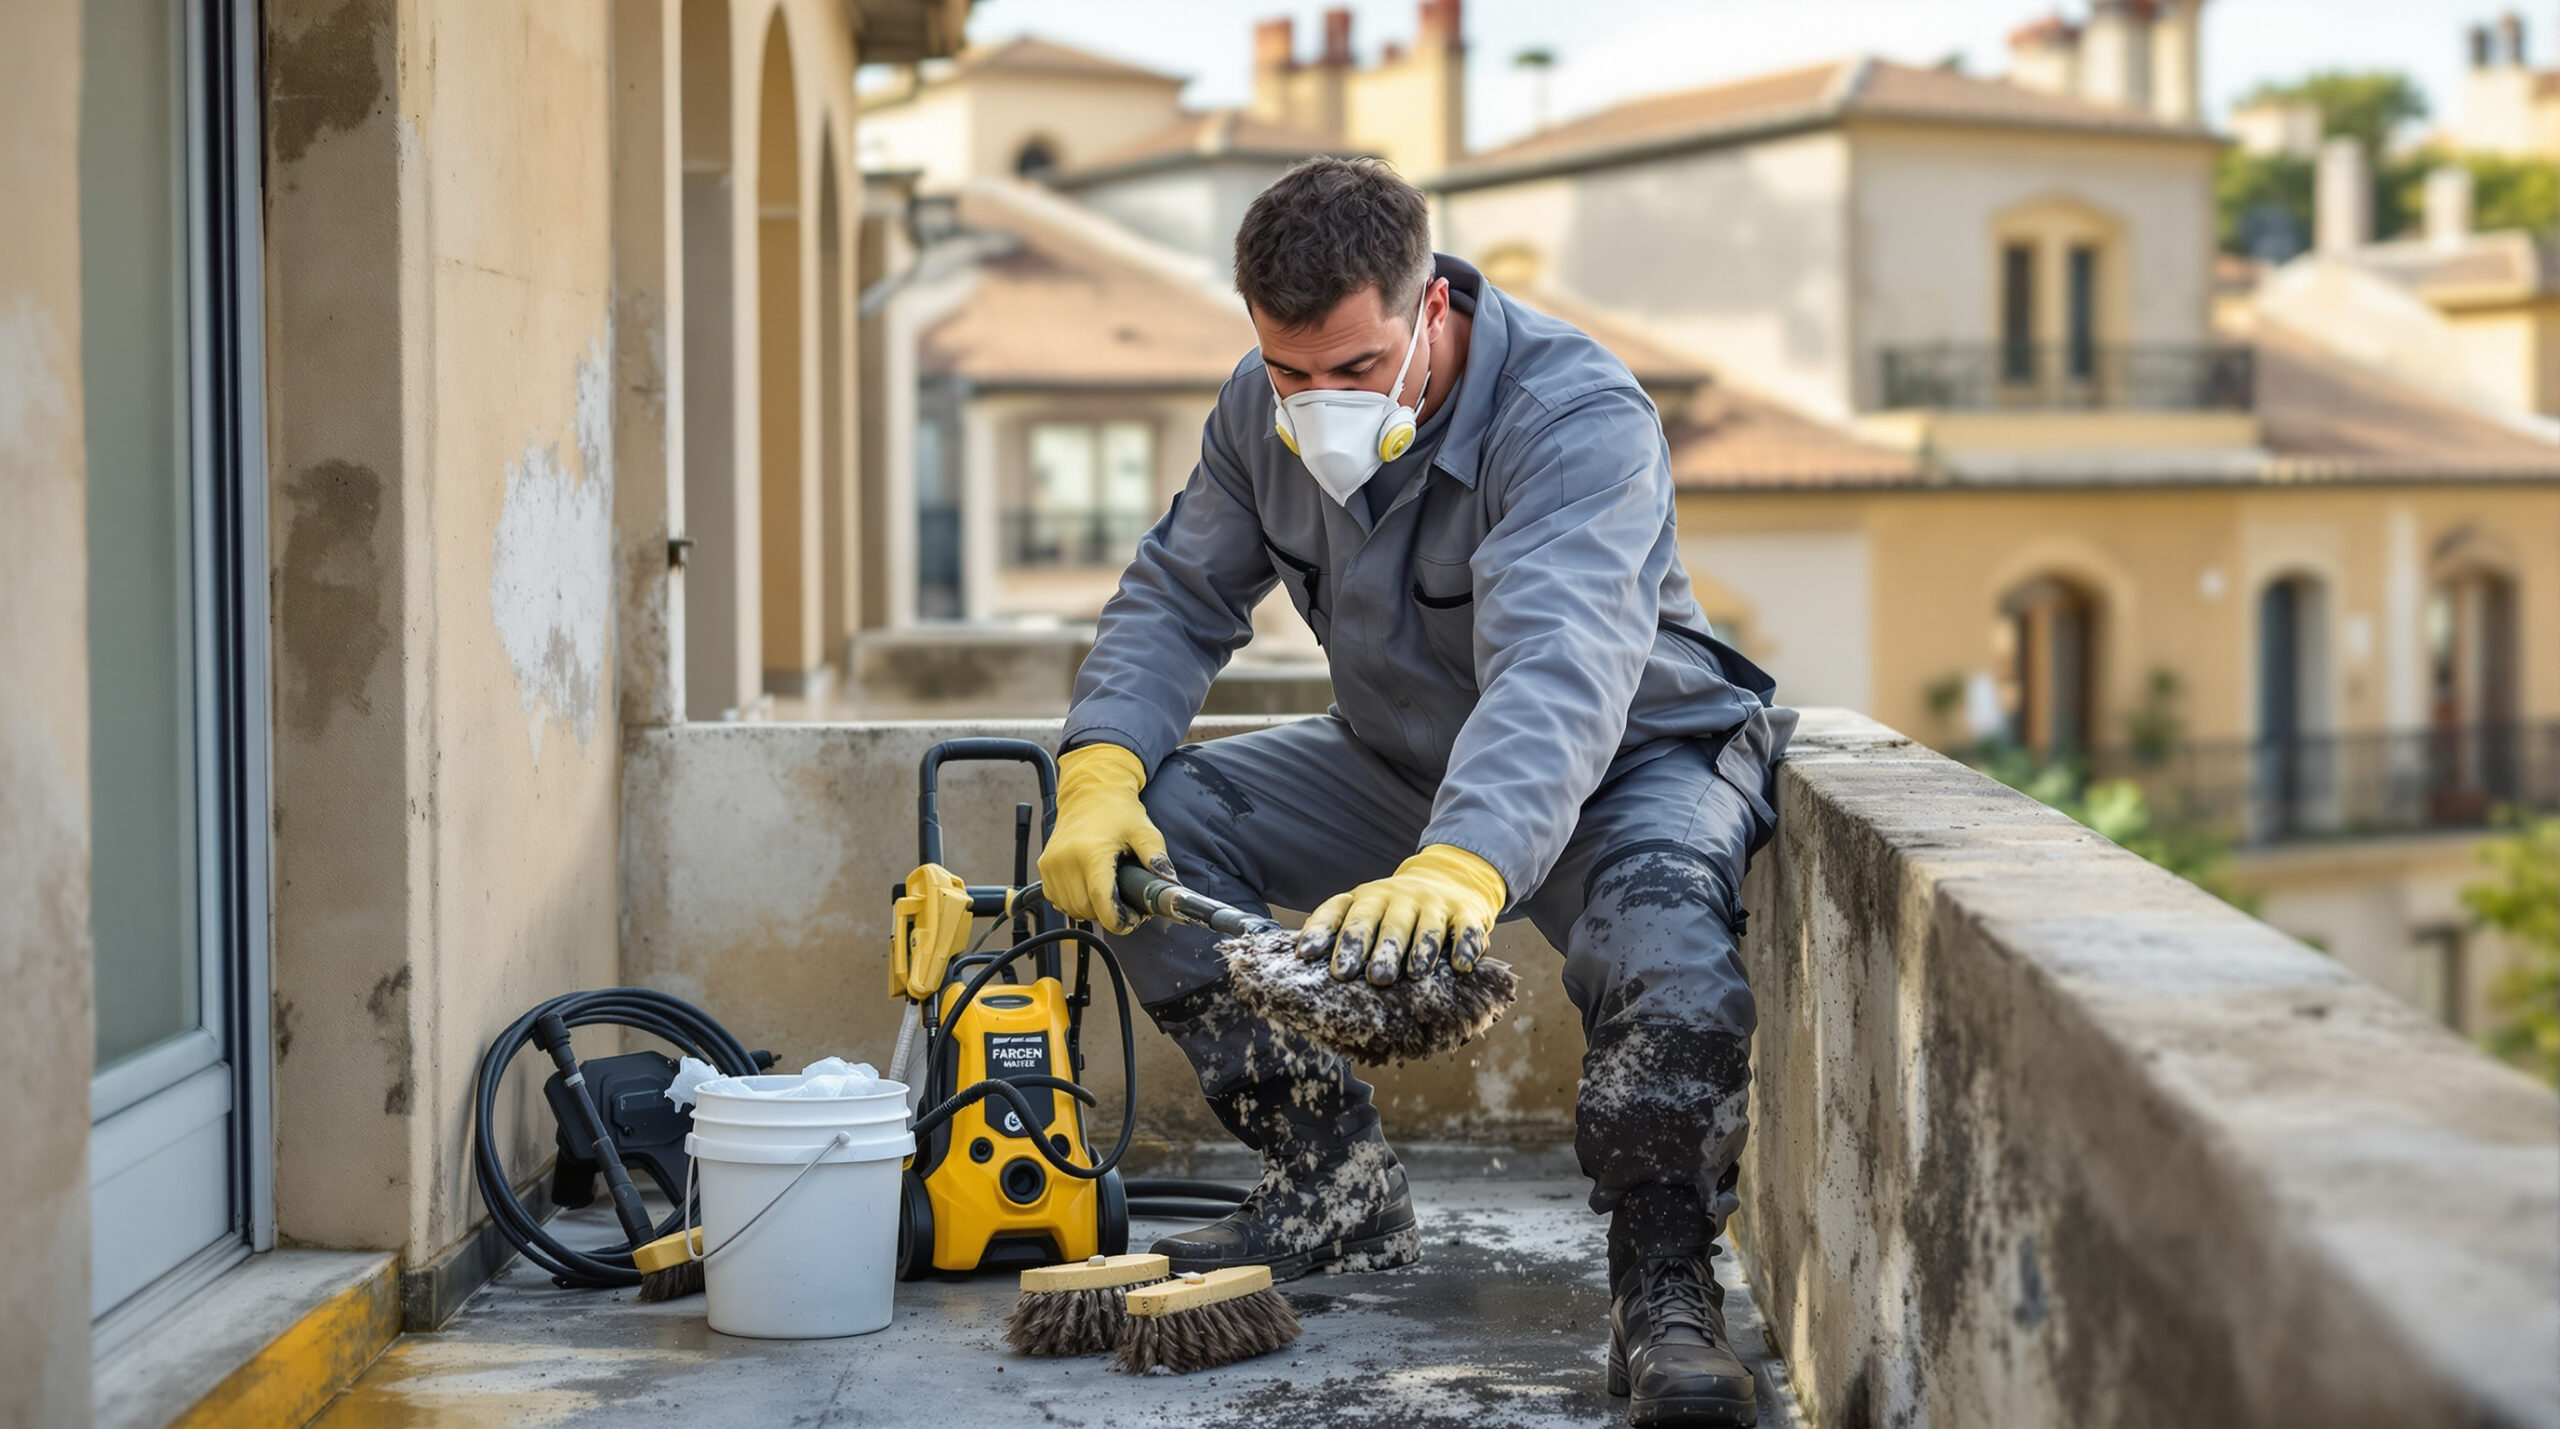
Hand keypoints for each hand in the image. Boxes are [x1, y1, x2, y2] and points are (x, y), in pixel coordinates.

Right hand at [1037, 744, 1174, 933]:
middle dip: (1107, 913)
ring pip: (1072, 908)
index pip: (1100, 902)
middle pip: (1087, 909)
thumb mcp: (1144, 831)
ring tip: (1108, 895)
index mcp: (1090, 854)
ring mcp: (1051, 865)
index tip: (1131, 921)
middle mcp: (1065, 861)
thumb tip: (1170, 882)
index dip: (1117, 919)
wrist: (1089, 791)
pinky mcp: (1044, 867)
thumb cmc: (1118, 811)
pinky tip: (1089, 888)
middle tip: (1125, 904)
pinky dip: (1074, 901)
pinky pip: (1058, 900)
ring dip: (1090, 909)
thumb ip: (1157, 857)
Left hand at [1296, 844, 1504, 985]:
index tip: (1304, 954)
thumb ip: (1338, 930)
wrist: (1451, 877)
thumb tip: (1300, 960)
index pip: (1339, 911)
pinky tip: (1461, 965)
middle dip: (1373, 947)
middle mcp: (1398, 897)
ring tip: (1415, 973)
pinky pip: (1466, 928)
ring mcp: (1433, 903)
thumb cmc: (1396, 908)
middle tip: (1367, 977)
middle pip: (1383, 922)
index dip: (1321, 931)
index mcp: (1366, 898)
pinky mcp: (1465, 912)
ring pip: (1426, 925)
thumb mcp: (1365, 910)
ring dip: (1421, 948)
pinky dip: (1465, 945)